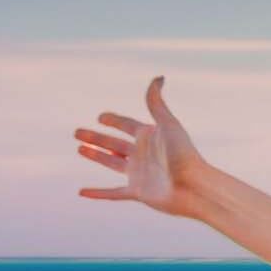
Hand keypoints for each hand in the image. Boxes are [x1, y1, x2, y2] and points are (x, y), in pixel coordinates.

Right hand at [74, 76, 208, 217]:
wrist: (193, 187)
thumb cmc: (183, 154)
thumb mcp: (168, 124)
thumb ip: (157, 103)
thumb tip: (158, 77)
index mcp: (150, 137)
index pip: (127, 125)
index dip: (114, 120)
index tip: (101, 117)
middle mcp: (144, 155)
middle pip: (115, 144)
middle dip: (96, 138)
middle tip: (77, 132)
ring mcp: (140, 174)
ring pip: (112, 163)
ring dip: (96, 156)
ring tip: (79, 149)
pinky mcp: (138, 192)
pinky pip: (113, 193)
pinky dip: (98, 193)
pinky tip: (82, 192)